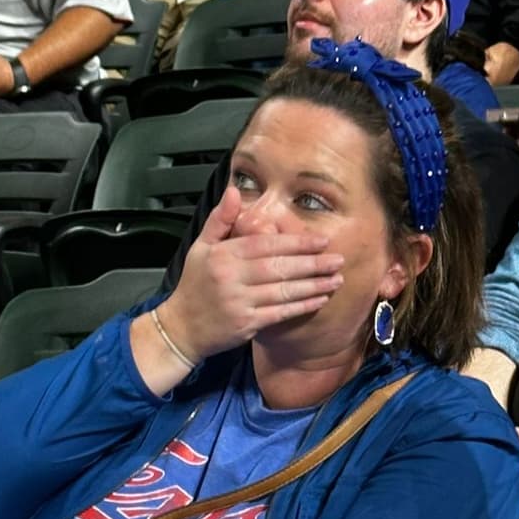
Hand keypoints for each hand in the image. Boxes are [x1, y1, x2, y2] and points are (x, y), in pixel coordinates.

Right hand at [160, 182, 344, 362]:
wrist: (181, 328)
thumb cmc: (194, 285)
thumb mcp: (201, 247)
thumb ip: (220, 219)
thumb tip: (234, 191)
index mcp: (223, 255)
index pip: (266, 245)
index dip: (296, 242)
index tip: (321, 240)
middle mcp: (232, 278)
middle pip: (279, 268)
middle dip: (312, 264)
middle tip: (338, 259)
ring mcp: (239, 303)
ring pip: (283, 292)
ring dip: (313, 286)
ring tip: (336, 279)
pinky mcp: (246, 325)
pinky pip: (279, 314)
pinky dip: (301, 307)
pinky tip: (319, 300)